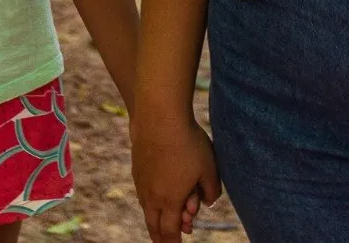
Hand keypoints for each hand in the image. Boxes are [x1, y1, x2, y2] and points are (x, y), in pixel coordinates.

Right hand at [131, 111, 221, 242]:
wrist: (159, 118)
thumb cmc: (188, 143)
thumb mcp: (209, 168)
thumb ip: (211, 191)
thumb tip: (208, 202)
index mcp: (170, 200)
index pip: (170, 232)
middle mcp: (152, 195)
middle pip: (153, 225)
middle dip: (160, 238)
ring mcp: (141, 182)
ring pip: (146, 209)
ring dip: (154, 219)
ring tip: (160, 223)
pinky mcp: (137, 168)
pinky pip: (142, 193)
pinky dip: (149, 202)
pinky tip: (154, 198)